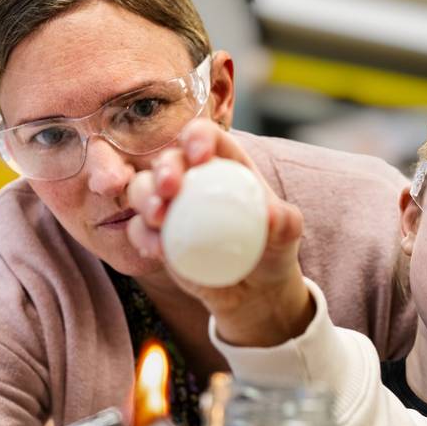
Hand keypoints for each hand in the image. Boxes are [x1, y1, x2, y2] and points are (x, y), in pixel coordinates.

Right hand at [127, 119, 313, 346]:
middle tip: (170, 188)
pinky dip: (142, 236)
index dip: (198, 137)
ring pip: (143, 189)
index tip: (200, 156)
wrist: (257, 288)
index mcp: (225, 164)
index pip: (206, 137)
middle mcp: (193, 179)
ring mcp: (172, 207)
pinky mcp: (157, 235)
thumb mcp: (287, 232)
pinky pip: (139, 230)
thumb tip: (271, 216)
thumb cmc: (274, 248)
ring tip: (158, 217)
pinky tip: (157, 249)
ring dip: (144, 198)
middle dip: (165, 168)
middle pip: (169, 160)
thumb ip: (283, 221)